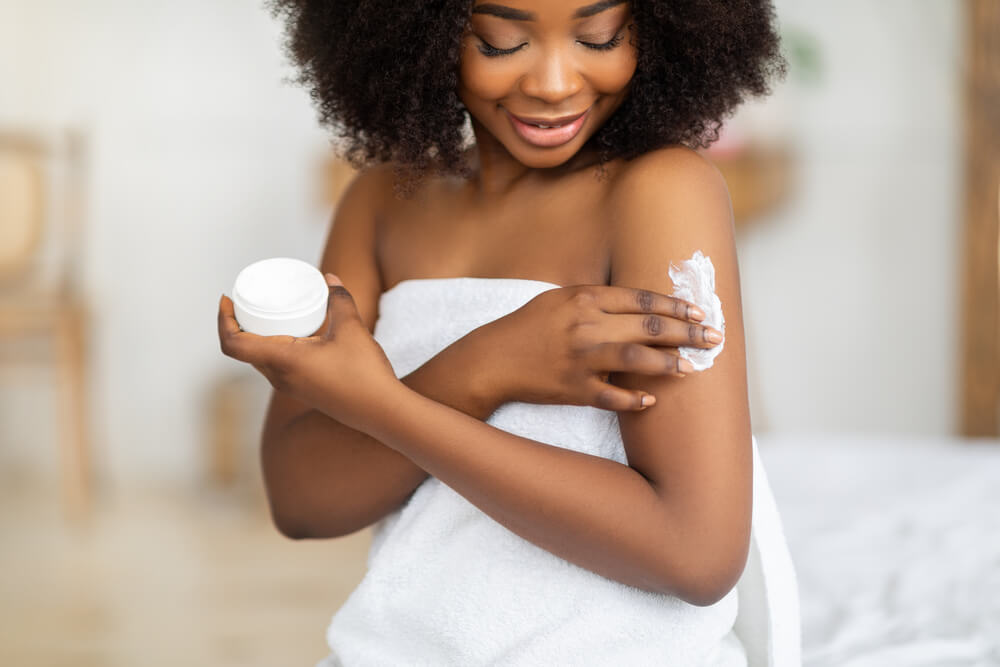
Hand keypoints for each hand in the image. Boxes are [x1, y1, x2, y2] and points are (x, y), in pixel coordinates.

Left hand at [217, 273, 398, 431]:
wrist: (381, 412)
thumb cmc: (364, 374)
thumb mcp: (351, 328)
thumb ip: (339, 300)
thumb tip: (330, 279)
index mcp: (281, 361)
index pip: (233, 344)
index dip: (223, 320)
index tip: (227, 299)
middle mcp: (279, 377)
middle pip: (243, 350)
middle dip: (238, 323)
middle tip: (248, 299)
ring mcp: (290, 386)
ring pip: (260, 358)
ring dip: (256, 336)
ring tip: (269, 312)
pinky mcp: (303, 389)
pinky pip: (277, 365)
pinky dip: (274, 346)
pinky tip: (293, 333)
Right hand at [470, 285, 723, 411]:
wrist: (491, 360)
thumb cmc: (526, 327)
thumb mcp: (558, 299)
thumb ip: (596, 299)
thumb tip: (636, 302)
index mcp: (584, 298)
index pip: (642, 299)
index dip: (675, 305)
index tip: (698, 312)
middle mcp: (587, 326)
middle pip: (649, 326)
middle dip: (688, 332)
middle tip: (714, 338)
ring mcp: (582, 359)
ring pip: (638, 360)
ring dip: (670, 364)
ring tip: (691, 368)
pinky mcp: (574, 389)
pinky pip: (613, 397)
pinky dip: (635, 400)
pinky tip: (652, 400)